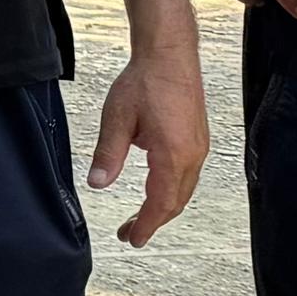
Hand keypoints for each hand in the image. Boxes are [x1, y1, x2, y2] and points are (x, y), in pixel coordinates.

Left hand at [88, 37, 209, 247]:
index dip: (147, 225)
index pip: (160, 203)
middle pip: (175, 201)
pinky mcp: (197, 139)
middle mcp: (192, 155)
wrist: (169, 56)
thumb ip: (108, 155)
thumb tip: (98, 184)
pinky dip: (171, 190)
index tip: (133, 239)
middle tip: (129, 233)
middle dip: (153, 221)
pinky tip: (154, 188)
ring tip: (139, 218)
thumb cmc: (144, 83)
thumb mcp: (116, 120)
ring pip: (183, 189)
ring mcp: (198, 147)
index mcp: (173, 155)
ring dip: (163, 206)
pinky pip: (186, 175)